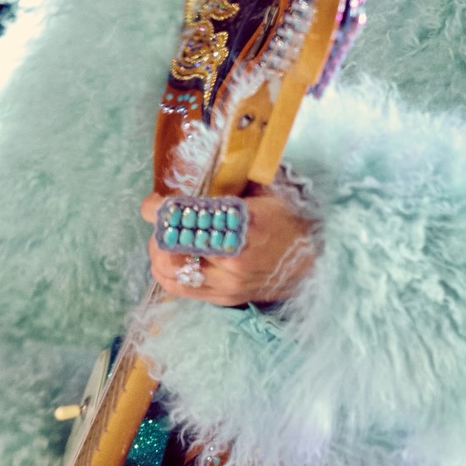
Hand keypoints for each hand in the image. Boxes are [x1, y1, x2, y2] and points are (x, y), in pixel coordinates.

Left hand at [142, 187, 317, 305]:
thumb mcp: (267, 190)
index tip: (153, 203)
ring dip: (159, 254)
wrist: (313, 261)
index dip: (163, 209)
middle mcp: (235, 258)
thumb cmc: (287, 219)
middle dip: (160, 233)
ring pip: (171, 271)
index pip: (191, 217)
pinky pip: (180, 289)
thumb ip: (233, 181)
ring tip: (164, 240)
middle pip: (174, 248)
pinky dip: (166, 274)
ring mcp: (229, 283)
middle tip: (162, 221)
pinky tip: (168, 261)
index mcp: (247, 223)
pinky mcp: (224, 299)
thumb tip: (197, 166)